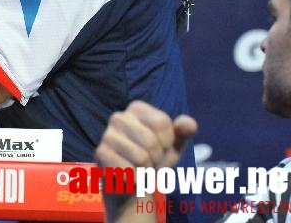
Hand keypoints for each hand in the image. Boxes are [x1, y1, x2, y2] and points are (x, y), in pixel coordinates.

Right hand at [94, 101, 196, 222]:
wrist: (133, 182)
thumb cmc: (155, 158)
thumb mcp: (173, 145)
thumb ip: (183, 132)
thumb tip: (190, 124)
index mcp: (136, 109)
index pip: (161, 122)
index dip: (167, 141)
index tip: (162, 147)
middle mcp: (118, 117)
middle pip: (151, 140)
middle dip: (157, 158)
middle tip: (150, 161)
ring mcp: (107, 135)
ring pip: (141, 157)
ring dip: (147, 170)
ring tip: (140, 168)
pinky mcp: (101, 154)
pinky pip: (128, 170)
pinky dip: (135, 178)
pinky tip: (129, 175)